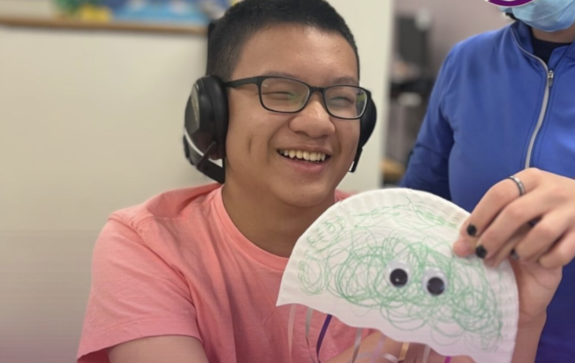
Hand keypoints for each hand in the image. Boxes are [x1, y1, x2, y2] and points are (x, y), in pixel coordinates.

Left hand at [452, 168, 570, 321]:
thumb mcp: (521, 198)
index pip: (499, 193)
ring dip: (521, 250)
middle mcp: (552, 191)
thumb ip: (492, 216)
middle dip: (493, 237)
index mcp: (531, 178)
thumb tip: (460, 244)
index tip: (467, 233)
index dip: (480, 214)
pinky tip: (539, 261)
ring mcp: (570, 211)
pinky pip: (561, 252)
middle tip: (480, 253)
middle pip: (515, 214)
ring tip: (514, 257)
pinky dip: (546, 260)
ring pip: (540, 233)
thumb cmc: (541, 204)